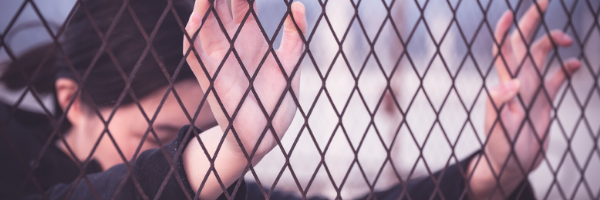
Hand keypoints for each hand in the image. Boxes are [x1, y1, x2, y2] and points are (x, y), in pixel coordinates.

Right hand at [183, 0, 306, 161]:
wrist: (266, 136)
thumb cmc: (275, 100)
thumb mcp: (291, 63)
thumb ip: (295, 35)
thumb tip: (298, 4)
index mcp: (249, 35)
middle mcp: (230, 42)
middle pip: (219, 4)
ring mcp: (218, 58)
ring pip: (204, 22)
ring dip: (204, 4)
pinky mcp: (211, 78)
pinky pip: (195, 53)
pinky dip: (194, 34)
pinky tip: (197, 18)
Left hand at [469, 0, 580, 197]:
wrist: (511, 165)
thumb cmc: (501, 147)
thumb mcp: (498, 127)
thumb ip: (500, 104)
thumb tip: (509, 83)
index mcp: (506, 83)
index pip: (503, 50)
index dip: (505, 30)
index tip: (510, 13)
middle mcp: (518, 81)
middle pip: (525, 44)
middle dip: (533, 21)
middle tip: (545, 0)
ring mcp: (531, 88)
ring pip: (542, 55)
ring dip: (554, 42)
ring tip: (567, 40)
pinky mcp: (543, 100)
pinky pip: (557, 77)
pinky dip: (567, 68)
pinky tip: (576, 65)